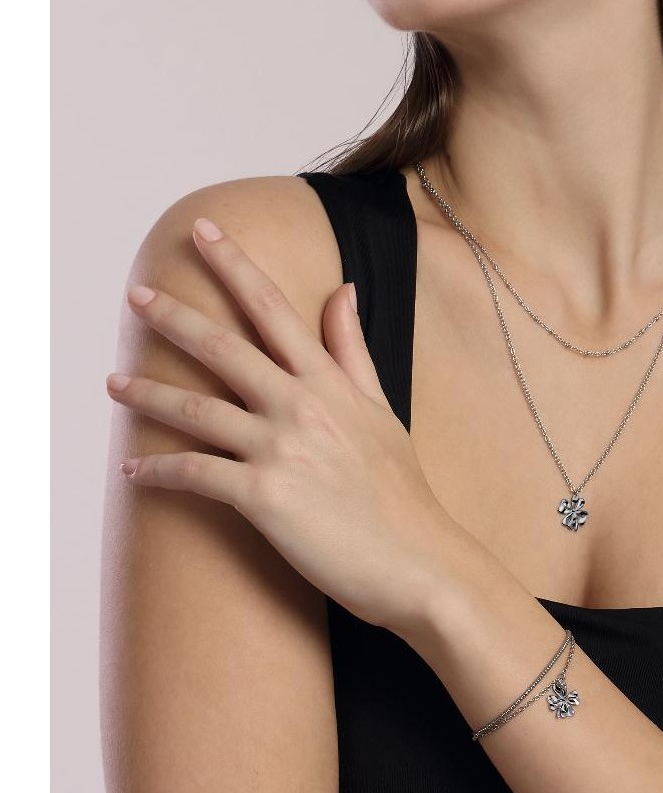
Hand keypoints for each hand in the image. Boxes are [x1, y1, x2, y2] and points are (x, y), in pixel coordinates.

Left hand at [106, 214, 455, 636]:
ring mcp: (281, 448)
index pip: (274, 307)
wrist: (418, 561)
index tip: (203, 231)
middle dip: (175, 315)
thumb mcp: (381, 409)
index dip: (235, 264)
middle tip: (137, 293)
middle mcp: (302, 405)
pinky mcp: (264, 496)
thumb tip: (342, 288)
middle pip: (224, 347)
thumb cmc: (401, 491)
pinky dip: (158, 471)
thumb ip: (352, 349)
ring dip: (149, 395)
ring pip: (197, 410)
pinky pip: (195, 475)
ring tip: (114, 383)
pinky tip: (134, 471)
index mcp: (329, 382)